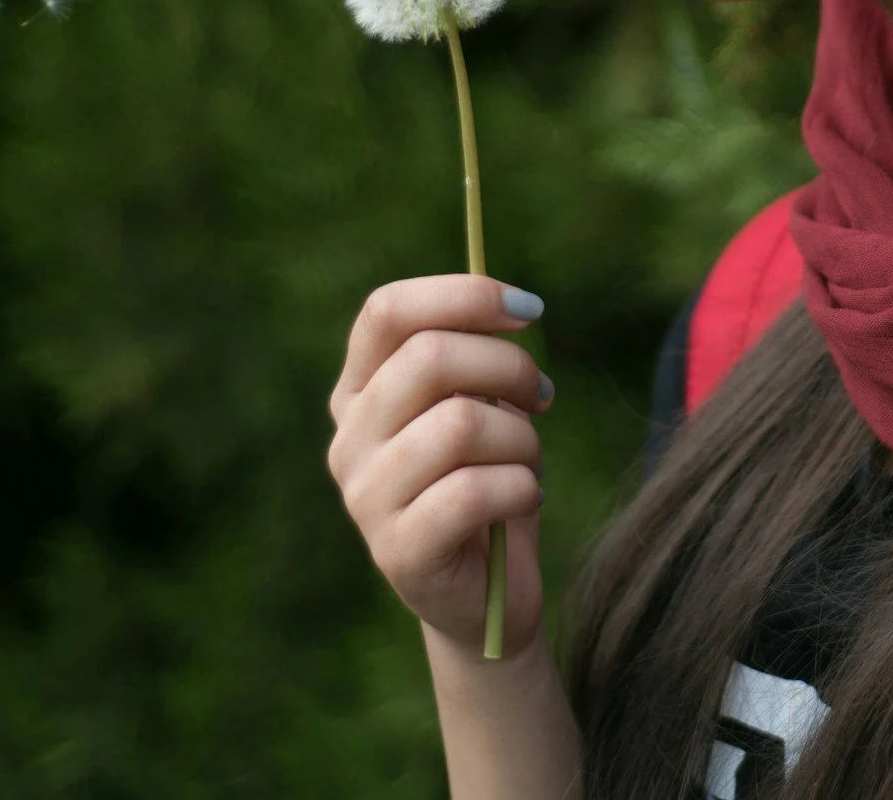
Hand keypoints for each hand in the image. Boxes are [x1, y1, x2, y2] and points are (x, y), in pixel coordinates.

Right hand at [329, 274, 551, 652]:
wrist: (486, 596)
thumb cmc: (487, 484)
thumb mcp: (480, 407)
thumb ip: (476, 358)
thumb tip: (515, 307)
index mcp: (359, 391)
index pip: (388, 311)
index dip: (465, 296)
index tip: (529, 310)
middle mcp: (349, 439)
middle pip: (430, 356)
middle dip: (510, 367)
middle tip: (543, 395)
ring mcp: (365, 498)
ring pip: (460, 423)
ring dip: (521, 437)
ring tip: (528, 461)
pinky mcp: (397, 551)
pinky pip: (473, 492)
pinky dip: (520, 488)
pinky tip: (525, 500)